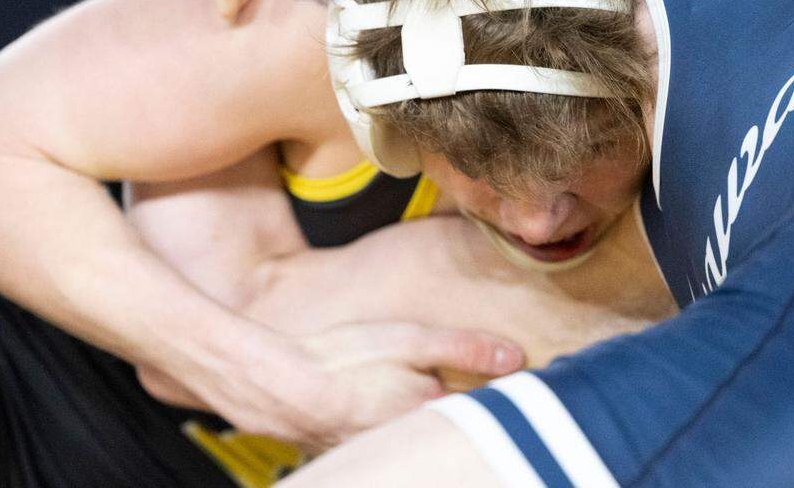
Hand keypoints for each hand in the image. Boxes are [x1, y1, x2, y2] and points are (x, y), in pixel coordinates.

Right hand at [160, 321, 522, 449]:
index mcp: (430, 415)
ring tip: (414, 397)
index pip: (478, 415)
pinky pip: (386, 444)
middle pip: (448, 430)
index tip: (516, 390)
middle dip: (461, 415)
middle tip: (478, 394)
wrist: (277, 386)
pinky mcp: (354, 452)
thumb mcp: (409, 340)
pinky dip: (393, 432)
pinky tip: (379, 408)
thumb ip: (462, 348)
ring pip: (417, 438)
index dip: (494, 401)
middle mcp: (409, 441)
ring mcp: (380, 451)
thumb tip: (515, 358)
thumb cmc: (344, 359)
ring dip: (425, 425)